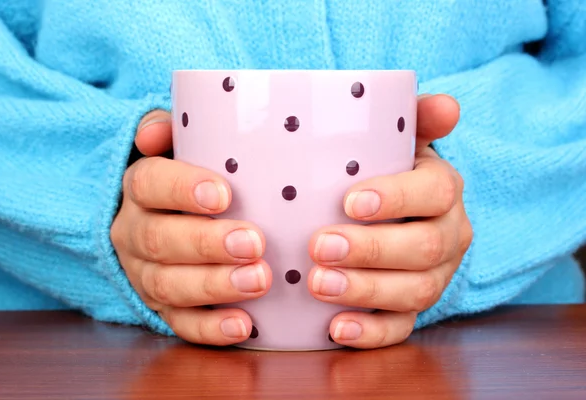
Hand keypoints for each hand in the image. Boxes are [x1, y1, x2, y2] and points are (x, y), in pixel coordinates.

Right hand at [111, 111, 271, 345]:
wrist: (162, 218)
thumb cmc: (188, 177)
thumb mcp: (179, 144)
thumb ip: (171, 129)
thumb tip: (155, 133)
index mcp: (139, 189)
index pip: (149, 184)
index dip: (183, 189)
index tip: (224, 194)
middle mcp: (134, 233)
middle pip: (159, 240)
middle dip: (208, 244)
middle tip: (254, 243)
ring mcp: (145, 275)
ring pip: (169, 286)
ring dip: (215, 286)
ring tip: (259, 280)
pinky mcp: (162, 308)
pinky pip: (180, 324)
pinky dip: (210, 329)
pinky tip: (244, 325)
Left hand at [307, 94, 472, 348]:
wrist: (390, 213)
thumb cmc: (382, 171)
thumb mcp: (397, 139)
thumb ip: (415, 117)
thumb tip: (448, 106)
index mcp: (443, 190)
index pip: (435, 192)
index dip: (396, 198)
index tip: (349, 201)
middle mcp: (448, 236)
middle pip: (424, 248)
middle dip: (371, 250)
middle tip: (320, 246)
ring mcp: (433, 277)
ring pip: (415, 292)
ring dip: (366, 291)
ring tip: (318, 284)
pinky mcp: (412, 310)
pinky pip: (401, 329)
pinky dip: (370, 333)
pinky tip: (336, 329)